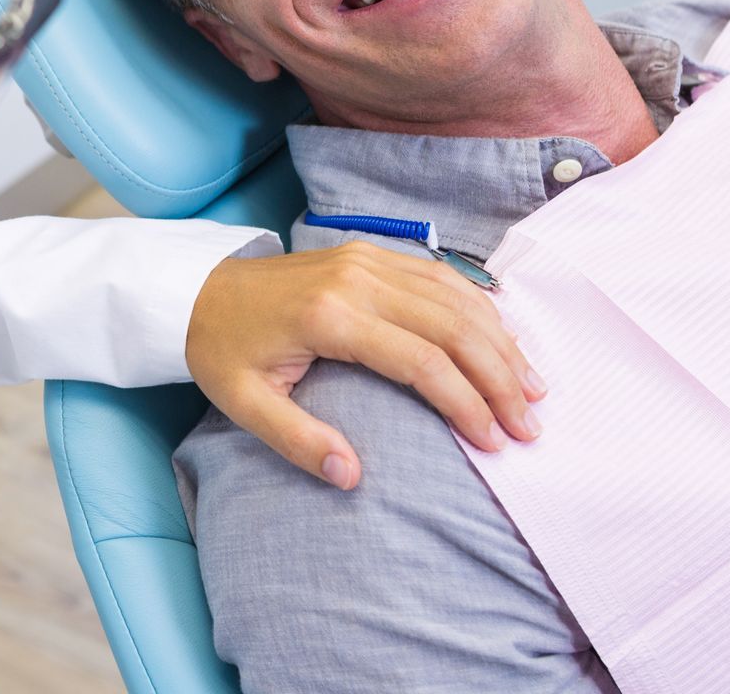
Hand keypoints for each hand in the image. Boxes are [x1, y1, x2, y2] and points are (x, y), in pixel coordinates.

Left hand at [185, 241, 547, 489]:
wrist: (197, 289)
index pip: (420, 361)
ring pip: (454, 297)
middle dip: (500, 377)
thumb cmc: (223, 351)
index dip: (466, 403)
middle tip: (530, 424)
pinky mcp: (371, 253)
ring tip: (533, 387)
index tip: (494, 442)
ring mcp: (367, 260)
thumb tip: (352, 476)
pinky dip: (479, 306)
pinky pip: (440, 275)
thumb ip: (297, 440)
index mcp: (328, 318)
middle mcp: (356, 280)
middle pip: (452, 326)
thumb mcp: (243, 404)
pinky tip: (504, 338)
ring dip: (500, 342)